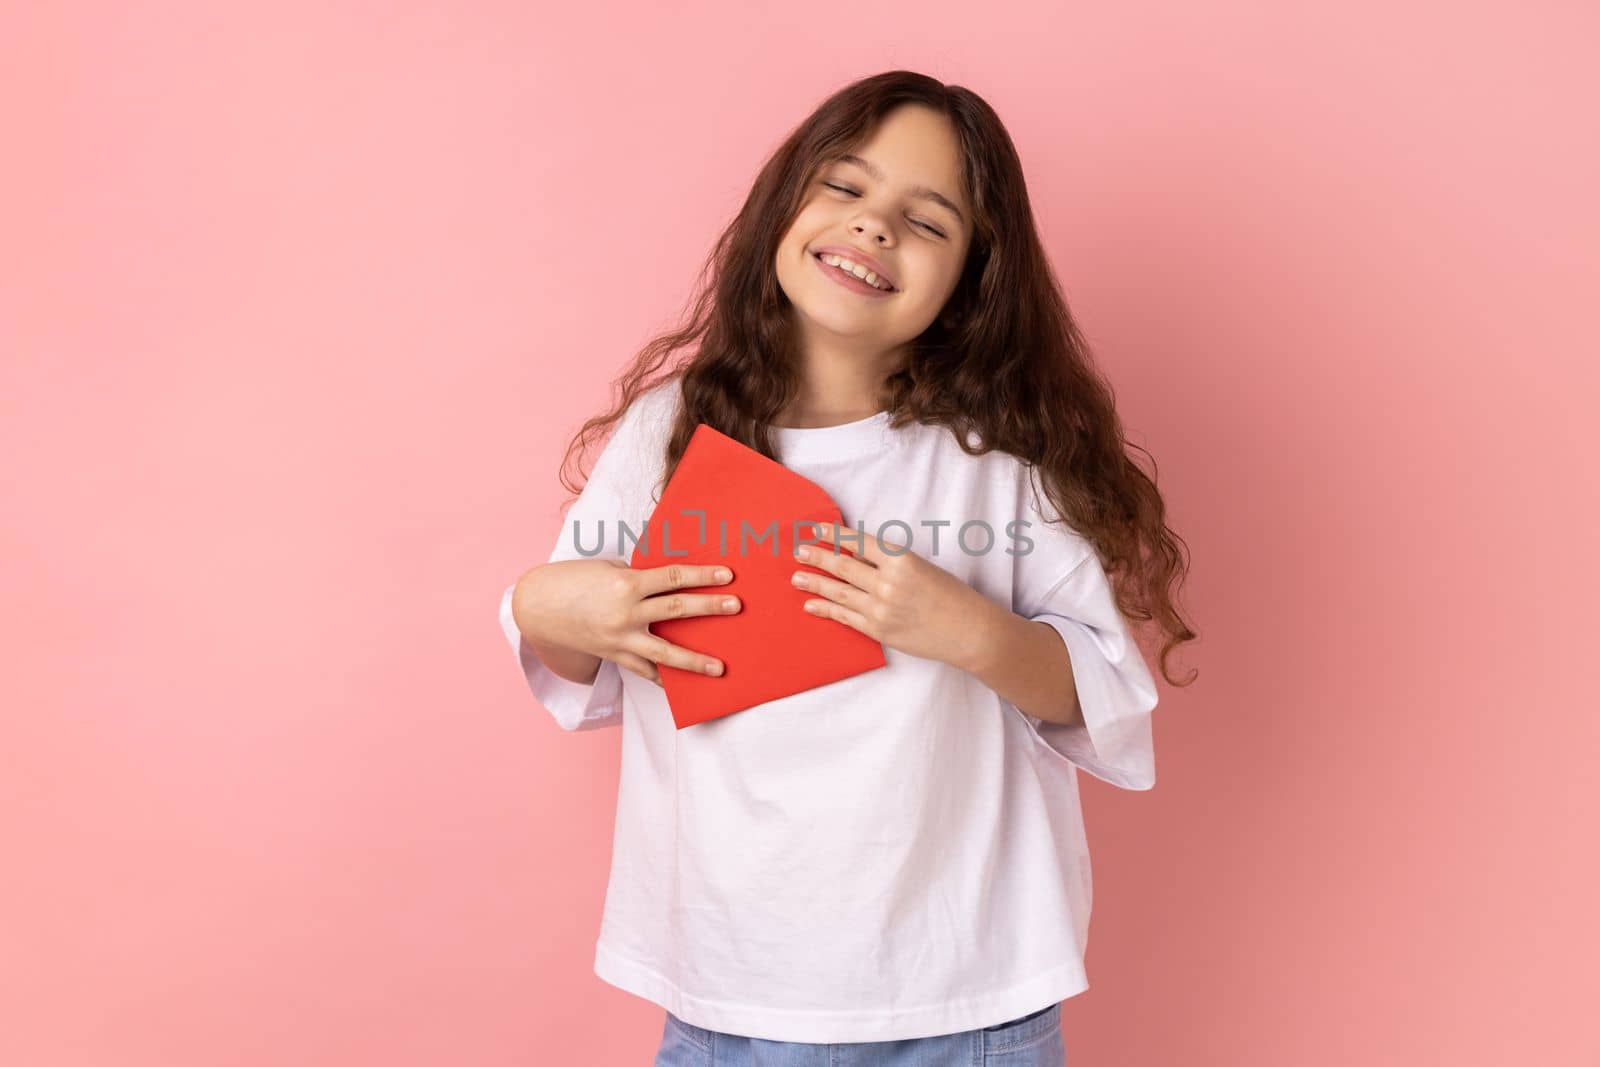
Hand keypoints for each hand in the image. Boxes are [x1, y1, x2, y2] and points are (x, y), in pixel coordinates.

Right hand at [519, 558, 740, 684]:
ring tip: (719, 667)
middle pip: (677, 610)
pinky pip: (644, 672)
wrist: (539, 608)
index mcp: (626, 584)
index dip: (702, 575)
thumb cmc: (575, 580)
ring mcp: (620, 639)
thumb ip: (640, 577)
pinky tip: (682, 687)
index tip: (727, 575)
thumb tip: (672, 585)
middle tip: (735, 606)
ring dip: (694, 660)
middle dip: (709, 607)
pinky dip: (662, 680)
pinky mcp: (615, 656)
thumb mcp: (609, 569)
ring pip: (664, 653)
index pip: (673, 577)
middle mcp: (626, 613)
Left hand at [790, 522, 995, 668]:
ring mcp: (881, 609)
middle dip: (818, 557)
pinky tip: (811, 604)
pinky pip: (845, 617)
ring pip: (839, 592)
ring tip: (796, 577)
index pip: (859, 542)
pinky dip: (826, 609)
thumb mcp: (922, 567)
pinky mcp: (879, 630)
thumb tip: (856, 555)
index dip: (835, 535)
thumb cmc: (951, 596)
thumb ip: (889, 562)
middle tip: (798, 551)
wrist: (969, 631)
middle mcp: (888, 582)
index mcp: (902, 560)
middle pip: (843, 566)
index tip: (817, 529)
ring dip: (815, 583)